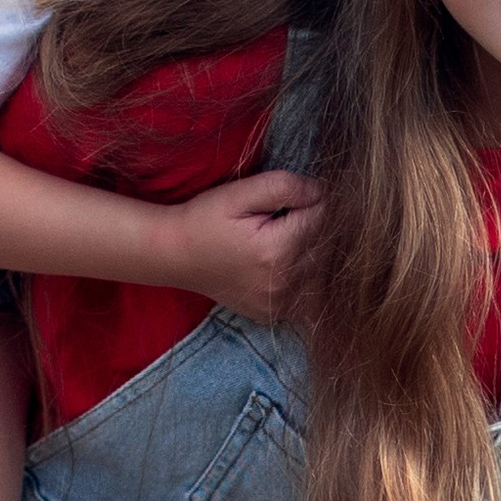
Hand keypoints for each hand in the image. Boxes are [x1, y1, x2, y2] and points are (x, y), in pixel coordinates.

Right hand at [166, 165, 322, 320]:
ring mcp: (281, 303)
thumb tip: (321, 190)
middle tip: (275, 221)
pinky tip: (279, 264)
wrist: (175, 256)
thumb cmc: (204, 220)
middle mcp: (285, 282)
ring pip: (321, 266)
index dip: (305, 200)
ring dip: (308, 250)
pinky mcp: (276, 313)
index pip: (322, 214)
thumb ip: (283, 187)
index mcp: (278, 250)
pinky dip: (302, 275)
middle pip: (325, 241)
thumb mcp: (238, 194)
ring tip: (276, 241)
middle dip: (309, 225)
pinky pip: (309, 291)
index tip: (279, 203)